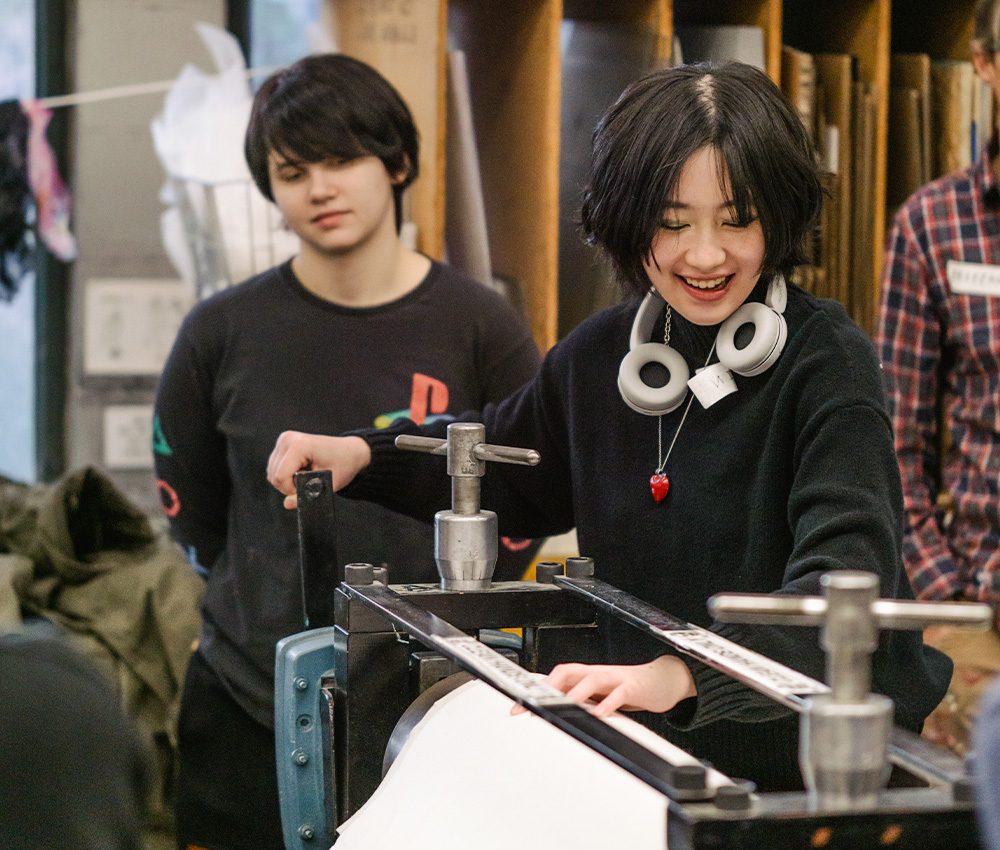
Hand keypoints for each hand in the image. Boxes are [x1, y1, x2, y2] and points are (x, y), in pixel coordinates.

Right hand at [267, 432, 371, 508]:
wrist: (350, 451)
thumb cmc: (342, 465)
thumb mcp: (328, 484)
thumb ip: (307, 495)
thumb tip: (287, 504)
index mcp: (299, 445)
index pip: (280, 476)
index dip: (291, 490)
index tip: (309, 489)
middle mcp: (288, 439)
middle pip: (274, 475)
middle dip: (289, 486)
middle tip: (310, 483)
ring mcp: (284, 439)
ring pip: (271, 472)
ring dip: (286, 481)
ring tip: (307, 476)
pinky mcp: (282, 443)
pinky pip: (274, 467)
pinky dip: (285, 475)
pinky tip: (301, 471)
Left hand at [513, 656, 695, 717]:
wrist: (661, 680)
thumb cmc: (626, 687)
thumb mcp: (598, 693)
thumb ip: (577, 698)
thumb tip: (550, 707)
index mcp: (585, 675)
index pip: (555, 677)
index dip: (535, 689)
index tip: (517, 706)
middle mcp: (596, 672)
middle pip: (568, 671)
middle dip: (549, 687)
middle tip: (535, 705)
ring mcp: (614, 677)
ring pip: (591, 679)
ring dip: (576, 693)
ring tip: (563, 705)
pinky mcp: (632, 686)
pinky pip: (619, 693)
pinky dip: (609, 702)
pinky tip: (600, 713)